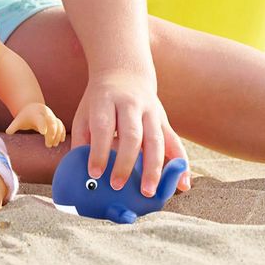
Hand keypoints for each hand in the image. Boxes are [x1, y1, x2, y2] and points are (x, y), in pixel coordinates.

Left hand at [5, 101, 66, 147]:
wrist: (32, 107)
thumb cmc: (24, 117)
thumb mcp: (18, 120)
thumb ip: (13, 126)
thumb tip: (8, 132)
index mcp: (36, 114)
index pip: (40, 120)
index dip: (42, 125)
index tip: (43, 133)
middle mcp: (45, 114)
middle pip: (52, 122)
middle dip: (52, 134)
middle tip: (48, 145)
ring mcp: (51, 116)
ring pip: (58, 124)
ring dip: (57, 135)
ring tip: (54, 145)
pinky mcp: (55, 120)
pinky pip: (61, 125)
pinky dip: (62, 132)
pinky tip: (60, 140)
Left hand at [71, 69, 191, 198]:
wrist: (125, 73)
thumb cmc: (100, 101)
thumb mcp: (85, 113)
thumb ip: (83, 141)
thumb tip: (81, 174)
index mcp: (106, 100)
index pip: (103, 127)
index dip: (99, 151)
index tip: (95, 173)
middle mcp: (131, 104)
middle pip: (132, 134)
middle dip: (125, 162)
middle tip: (117, 186)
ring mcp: (151, 111)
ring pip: (156, 140)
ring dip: (153, 168)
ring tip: (148, 192)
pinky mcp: (164, 120)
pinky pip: (175, 143)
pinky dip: (181, 164)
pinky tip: (183, 184)